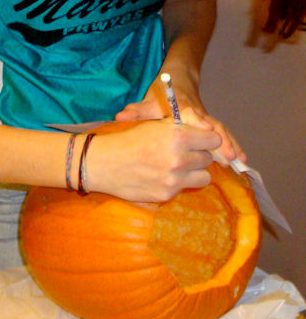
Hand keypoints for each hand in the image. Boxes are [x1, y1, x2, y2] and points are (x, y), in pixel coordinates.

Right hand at [87, 117, 221, 201]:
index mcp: (178, 136)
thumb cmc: (131, 139)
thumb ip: (184, 125)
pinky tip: (165, 175)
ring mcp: (174, 179)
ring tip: (180, 166)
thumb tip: (209, 128)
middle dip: (199, 154)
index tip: (202, 140)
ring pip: (204, 176)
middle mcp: (180, 158)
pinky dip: (180, 182)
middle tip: (185, 152)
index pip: (214, 139)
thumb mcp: (157, 124)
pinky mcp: (168, 194)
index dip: (208, 139)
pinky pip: (187, 187)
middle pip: (208, 158)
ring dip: (195, 171)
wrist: (105, 163)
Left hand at [115, 76, 246, 164]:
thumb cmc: (163, 92)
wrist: (179, 77)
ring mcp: (207, 119)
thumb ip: (138, 110)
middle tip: (229, 155)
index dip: (198, 121)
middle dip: (220, 140)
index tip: (205, 129)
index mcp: (182, 107)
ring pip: (221, 131)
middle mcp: (198, 113)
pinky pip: (224, 135)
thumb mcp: (150, 99)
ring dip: (230, 145)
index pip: (190, 113)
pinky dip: (233, 146)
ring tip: (239, 161)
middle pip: (212, 125)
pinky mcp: (211, 125)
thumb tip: (121, 117)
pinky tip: (241, 161)